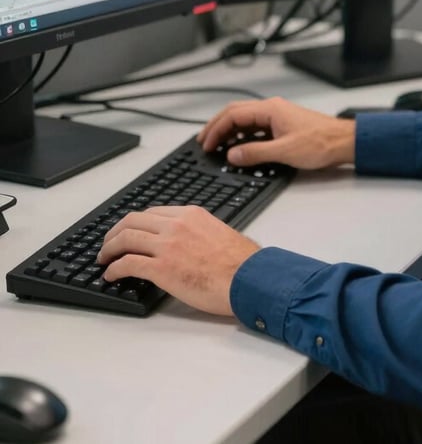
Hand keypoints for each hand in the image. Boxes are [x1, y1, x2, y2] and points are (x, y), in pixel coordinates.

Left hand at [96, 206, 257, 315]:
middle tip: (109, 244)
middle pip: (132, 220)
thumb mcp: (218, 233)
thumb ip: (198, 233)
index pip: (152, 212)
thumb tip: (187, 245)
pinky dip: (114, 269)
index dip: (135, 222)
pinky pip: (127, 263)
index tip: (129, 231)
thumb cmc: (241, 263)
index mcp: (191, 214)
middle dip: (115, 232)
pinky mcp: (162, 268)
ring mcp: (167, 245)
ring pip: (125, 238)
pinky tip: (111, 275)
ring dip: (109, 249)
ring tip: (104, 259)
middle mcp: (176, 224)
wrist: (248, 278)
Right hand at [197, 97, 355, 169]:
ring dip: (229, 131)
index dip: (216, 130)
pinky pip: (256, 127)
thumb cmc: (321, 142)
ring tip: (216, 145)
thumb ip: (255, 153)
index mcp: (270, 110)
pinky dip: (243, 135)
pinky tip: (239, 147)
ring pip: (245, 120)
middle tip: (203, 142)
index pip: (233, 115)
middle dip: (217, 127)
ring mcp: (277, 116)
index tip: (206, 145)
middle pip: (235, 113)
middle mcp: (272, 109)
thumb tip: (232, 154)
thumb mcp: (284, 151)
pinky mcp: (283, 125)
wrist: (344, 142)